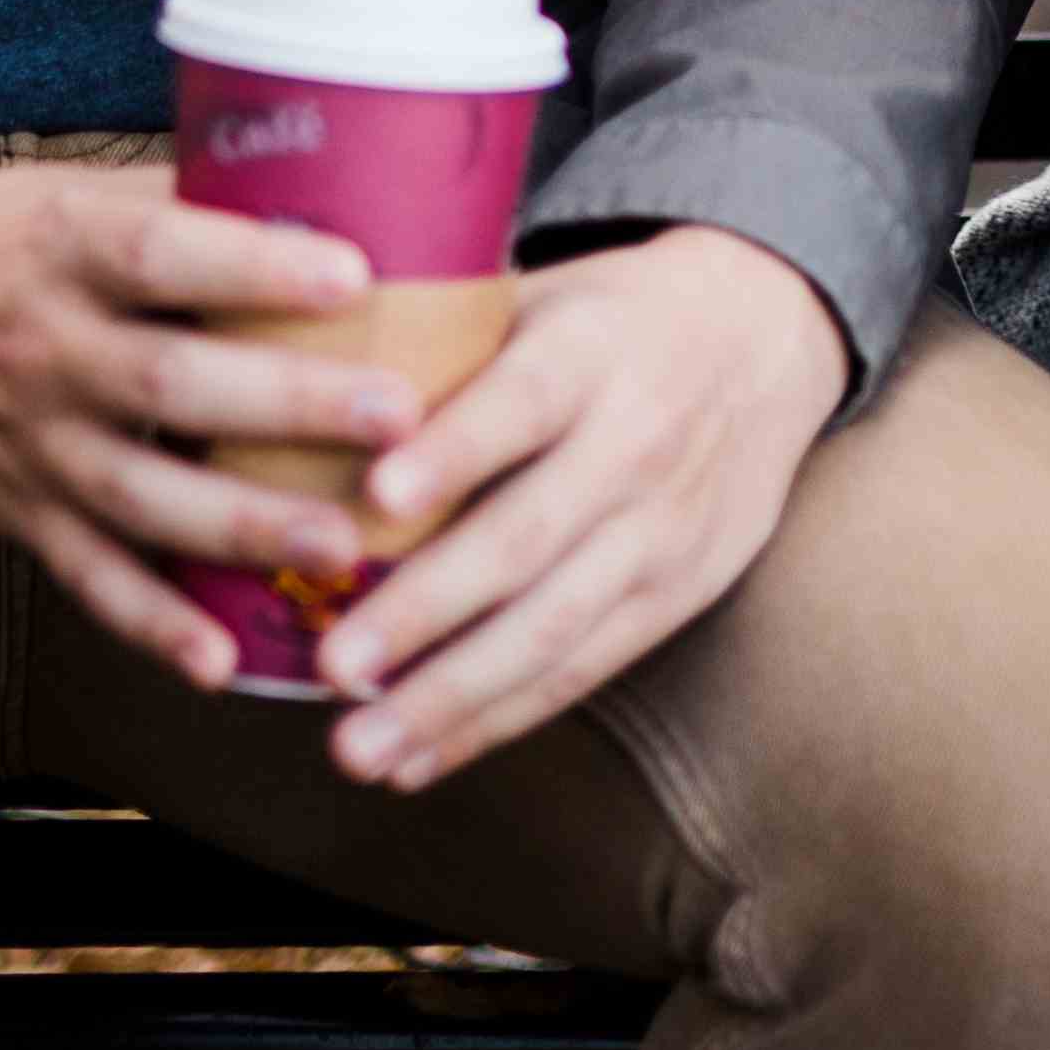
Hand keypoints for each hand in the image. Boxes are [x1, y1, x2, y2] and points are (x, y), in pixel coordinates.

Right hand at [0, 153, 428, 693]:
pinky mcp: (18, 513)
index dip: (255, 266)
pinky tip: (222, 661)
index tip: (355, 276)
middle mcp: (42, 346)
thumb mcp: (80, 192)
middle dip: (288, 404)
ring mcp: (28, 441)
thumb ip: (193, 202)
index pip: (164, 252)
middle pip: (169, 383)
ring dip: (245, 526)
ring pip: (140, 494)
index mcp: (64, 245)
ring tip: (346, 545)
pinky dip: (152, 624)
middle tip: (399, 416)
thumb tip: (353, 191)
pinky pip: (88, 577)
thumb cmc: (5, 235)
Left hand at [316, 224, 850, 788]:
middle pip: (529, 537)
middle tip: (333, 666)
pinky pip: (583, 671)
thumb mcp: (544, 290)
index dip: (454, 449)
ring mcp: (667, 528)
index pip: (522, 401)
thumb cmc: (611, 315)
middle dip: (426, 610)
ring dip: (451, 697)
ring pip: (555, 627)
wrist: (769, 334)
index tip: (377, 491)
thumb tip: (280, 370)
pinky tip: (418, 759)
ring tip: (356, 748)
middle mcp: (639, 440)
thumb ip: (440, 334)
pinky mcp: (680, 592)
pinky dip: (497, 721)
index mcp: (594, 349)